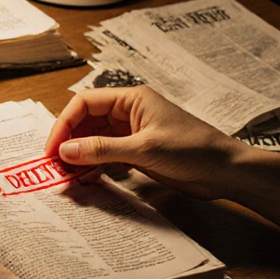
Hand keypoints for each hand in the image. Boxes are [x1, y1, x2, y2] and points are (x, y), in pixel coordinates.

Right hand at [43, 86, 245, 199]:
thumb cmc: (193, 150)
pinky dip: (94, 167)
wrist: (227, 172)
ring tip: (68, 176)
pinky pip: (105, 156)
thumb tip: (65, 150)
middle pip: (85, 122)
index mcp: (131, 99)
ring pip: (93, 141)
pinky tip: (87, 179)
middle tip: (56, 166)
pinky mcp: (136, 153)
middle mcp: (128, 113)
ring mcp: (131, 133)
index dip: (64, 124)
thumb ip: (102, 149)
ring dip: (79, 156)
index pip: (85, 103)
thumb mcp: (144, 149)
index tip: (53, 149)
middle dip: (69, 142)